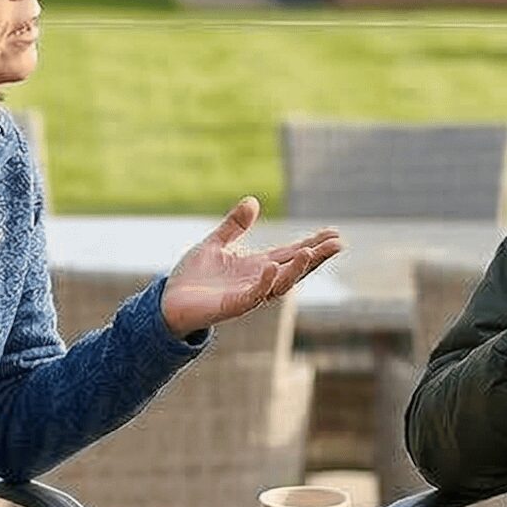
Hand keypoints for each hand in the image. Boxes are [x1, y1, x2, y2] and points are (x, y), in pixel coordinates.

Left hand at [160, 197, 343, 337]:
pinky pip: (254, 295)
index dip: (313, 244)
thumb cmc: (192, 277)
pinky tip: (273, 266)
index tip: (334, 233)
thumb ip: (234, 226)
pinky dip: (266, 282)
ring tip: (312, 251)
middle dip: (316, 257)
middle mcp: (258, 280)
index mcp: (257, 266)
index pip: (291, 253)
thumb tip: (253, 201)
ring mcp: (248, 294)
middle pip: (295, 269)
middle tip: (338, 243)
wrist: (168, 301)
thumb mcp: (215, 243)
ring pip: (281, 284)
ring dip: (297, 269)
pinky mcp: (232, 305)